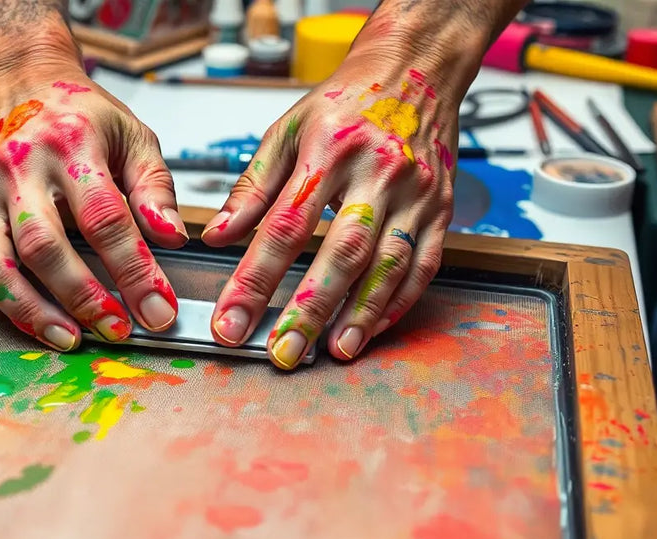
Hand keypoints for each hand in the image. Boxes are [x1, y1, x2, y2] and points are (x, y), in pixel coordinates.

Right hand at [0, 65, 187, 351]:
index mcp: (70, 144)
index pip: (105, 218)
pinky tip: (35, 319)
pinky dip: (2, 303)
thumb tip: (172, 236)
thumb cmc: (78, 113)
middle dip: (84, 297)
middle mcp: (18, 168)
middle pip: (45, 246)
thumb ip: (155, 186)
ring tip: (71, 338)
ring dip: (33, 311)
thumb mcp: (131, 134)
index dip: (134, 270)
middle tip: (119, 330)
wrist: (13, 79)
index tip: (159, 308)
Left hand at [201, 57, 458, 369]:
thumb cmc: (347, 101)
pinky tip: (374, 327)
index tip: (231, 320)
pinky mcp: (441, 207)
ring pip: (388, 264)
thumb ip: (252, 188)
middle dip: (308, 311)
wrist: (416, 67)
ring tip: (333, 351)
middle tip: (282, 353)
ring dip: (360, 315)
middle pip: (341, 253)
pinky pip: (424, 264)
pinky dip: (399, 301)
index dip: (255, 280)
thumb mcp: (286, 130)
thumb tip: (215, 236)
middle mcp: (377, 172)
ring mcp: (416, 192)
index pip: (284, 226)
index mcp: (329, 150)